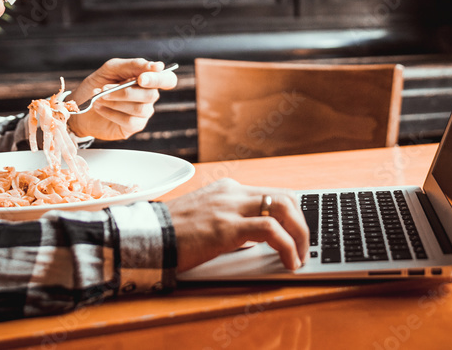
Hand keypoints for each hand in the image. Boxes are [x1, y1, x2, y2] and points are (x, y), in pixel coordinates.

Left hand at [66, 58, 176, 140]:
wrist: (79, 105)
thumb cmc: (98, 84)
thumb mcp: (111, 68)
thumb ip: (133, 65)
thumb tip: (158, 66)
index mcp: (147, 79)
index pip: (167, 79)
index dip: (159, 79)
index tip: (141, 79)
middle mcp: (148, 96)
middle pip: (151, 95)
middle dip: (124, 91)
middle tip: (104, 88)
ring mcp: (143, 112)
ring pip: (139, 108)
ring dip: (115, 101)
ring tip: (98, 97)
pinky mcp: (134, 126)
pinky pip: (130, 121)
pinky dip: (111, 113)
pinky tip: (100, 108)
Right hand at [165, 179, 309, 271]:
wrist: (146, 237)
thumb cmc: (172, 233)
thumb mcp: (206, 219)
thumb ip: (231, 222)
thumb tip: (254, 239)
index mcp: (228, 189)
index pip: (274, 193)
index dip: (294, 214)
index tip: (300, 234)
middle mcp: (232, 193)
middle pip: (285, 197)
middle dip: (302, 225)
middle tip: (304, 248)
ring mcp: (229, 208)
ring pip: (283, 208)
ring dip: (299, 235)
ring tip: (300, 257)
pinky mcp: (226, 227)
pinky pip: (270, 230)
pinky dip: (287, 246)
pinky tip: (289, 262)